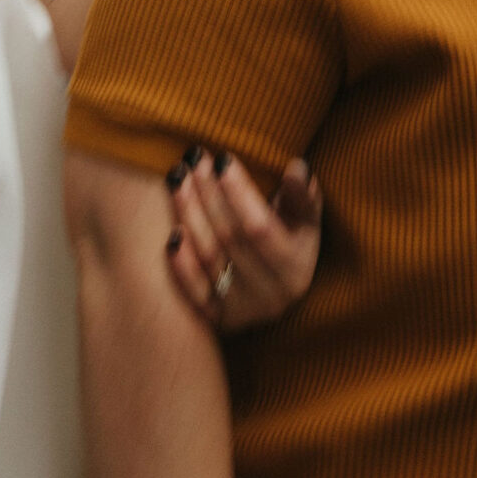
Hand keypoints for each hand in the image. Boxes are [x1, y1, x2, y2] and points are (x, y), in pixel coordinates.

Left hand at [165, 146, 321, 333]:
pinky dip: (181, 264)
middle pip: (230, 240)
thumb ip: (302, 195)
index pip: (260, 229)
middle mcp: (269, 297)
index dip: (239, 193)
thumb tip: (297, 168)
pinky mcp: (215, 320)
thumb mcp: (305, 220)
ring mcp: (241, 312)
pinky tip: (171, 233)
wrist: (270, 286)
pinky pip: (194, 294)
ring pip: (208, 259)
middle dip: (208, 194)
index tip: (222, 158)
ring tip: (178, 176)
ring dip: (188, 214)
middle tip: (194, 157)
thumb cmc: (289, 238)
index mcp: (295, 271)